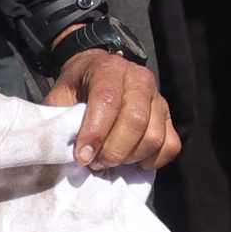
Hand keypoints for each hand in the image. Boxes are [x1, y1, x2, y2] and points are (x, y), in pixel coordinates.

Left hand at [50, 45, 180, 173]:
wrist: (94, 75)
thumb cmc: (76, 91)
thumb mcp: (59, 98)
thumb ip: (60, 119)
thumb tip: (64, 149)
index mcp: (109, 68)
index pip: (108, 100)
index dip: (95, 132)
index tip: (82, 157)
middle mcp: (140, 79)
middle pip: (136, 121)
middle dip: (113, 151)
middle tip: (94, 163)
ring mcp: (159, 99)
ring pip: (154, 137)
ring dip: (129, 158)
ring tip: (109, 161)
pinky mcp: (170, 118)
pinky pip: (170, 146)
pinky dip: (152, 160)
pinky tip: (131, 160)